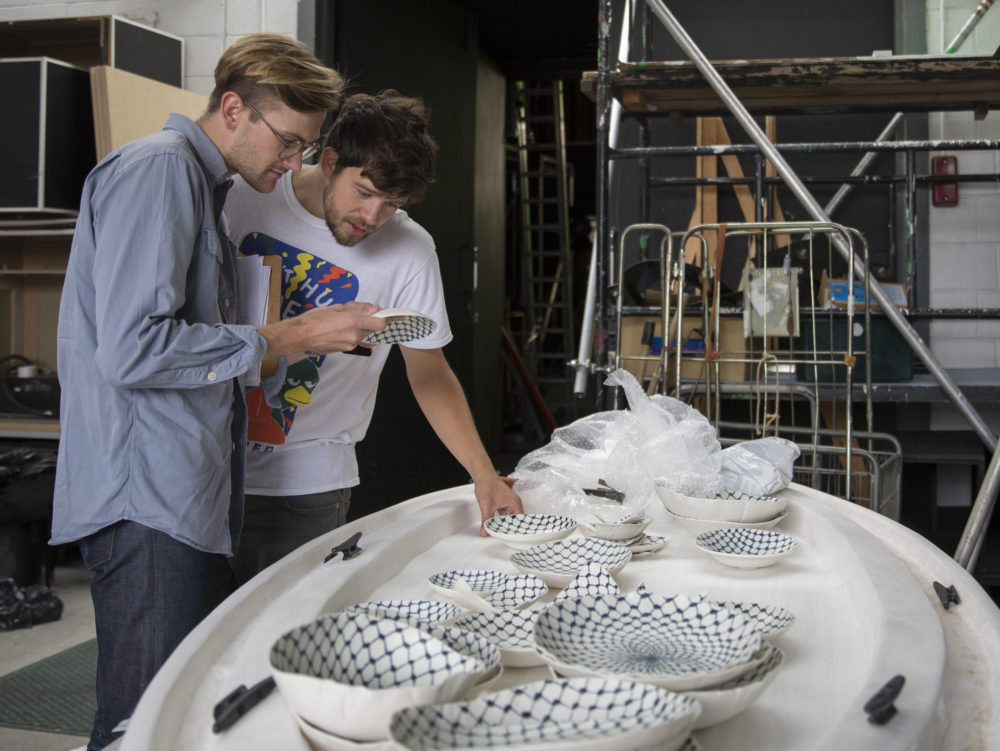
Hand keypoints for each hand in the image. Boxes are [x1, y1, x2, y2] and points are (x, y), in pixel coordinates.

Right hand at [259, 301, 384, 355]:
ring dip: (362, 327)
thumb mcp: (337, 308)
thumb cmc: (314, 320)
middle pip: (373, 329)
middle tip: (361, 312)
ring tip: (347, 320)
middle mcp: (354, 336)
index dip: (385, 318)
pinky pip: (357, 340)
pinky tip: (343, 328)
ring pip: (365, 334)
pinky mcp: (346, 350)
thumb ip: (358, 309)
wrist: (299, 337)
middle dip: (371, 320)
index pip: (380, 323)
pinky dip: (355, 334)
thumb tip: (374, 309)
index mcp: (353, 322)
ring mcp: (350, 345)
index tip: (387, 314)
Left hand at [474, 474, 523, 535]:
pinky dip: (500, 520)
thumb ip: (486, 520)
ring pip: (508, 518)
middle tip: (503, 538)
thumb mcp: (486, 505)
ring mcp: (509, 503)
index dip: (515, 530)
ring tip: (499, 533)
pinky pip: (504, 515)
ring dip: (504, 524)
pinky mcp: (503, 503)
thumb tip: (485, 532)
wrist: (482, 474)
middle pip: (515, 520)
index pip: (519, 521)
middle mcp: (514, 503)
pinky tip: (495, 525)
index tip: (511, 538)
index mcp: (515, 503)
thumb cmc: (487, 484)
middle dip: (509, 529)